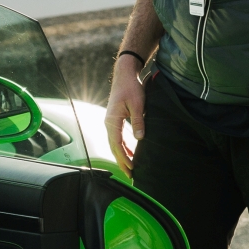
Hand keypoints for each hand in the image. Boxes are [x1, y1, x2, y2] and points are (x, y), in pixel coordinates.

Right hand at [104, 57, 145, 176]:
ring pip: (114, 143)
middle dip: (121, 161)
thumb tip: (139, 138)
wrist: (125, 74)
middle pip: (113, 147)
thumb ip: (138, 121)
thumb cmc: (131, 87)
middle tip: (130, 175)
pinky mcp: (115, 119)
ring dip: (122, 155)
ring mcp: (110, 121)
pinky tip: (131, 151)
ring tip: (130, 167)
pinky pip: (117, 137)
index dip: (123, 157)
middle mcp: (109, 123)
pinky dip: (122, 147)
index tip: (131, 168)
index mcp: (112, 121)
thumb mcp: (138, 104)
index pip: (116, 144)